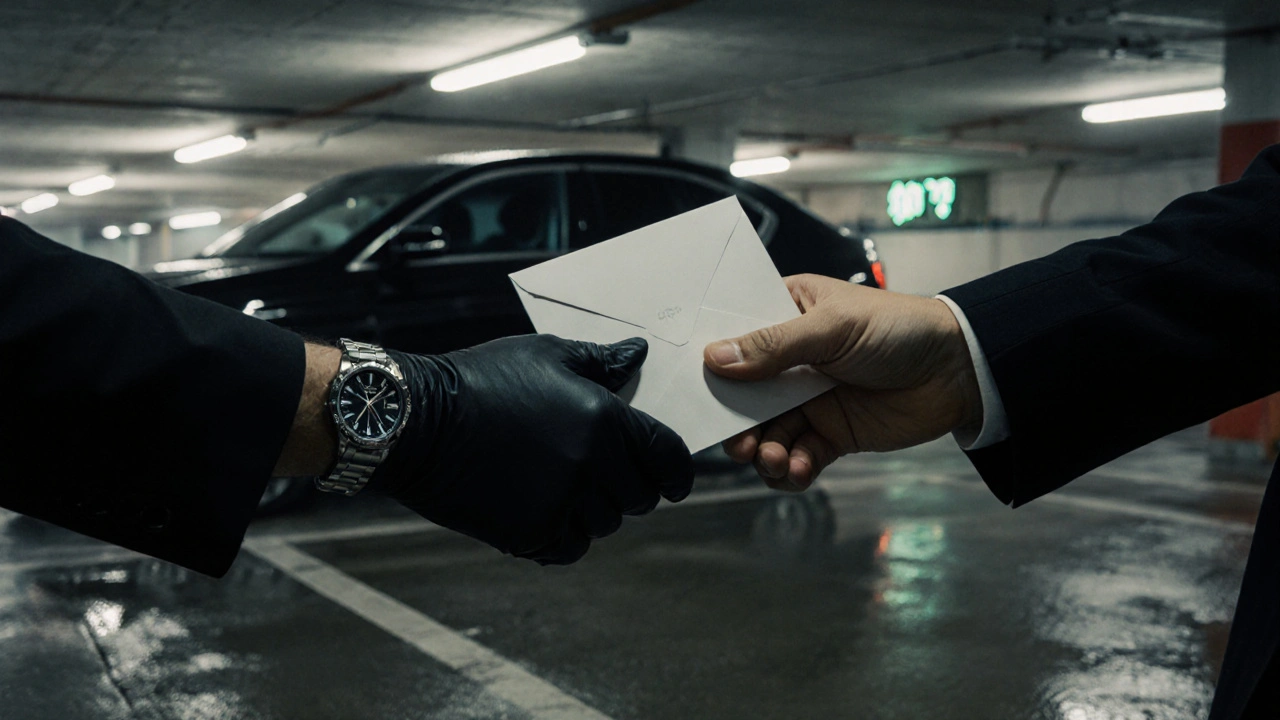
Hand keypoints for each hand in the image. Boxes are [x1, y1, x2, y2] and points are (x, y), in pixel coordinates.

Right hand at [372, 335, 693, 564]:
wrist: (416, 420)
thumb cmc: (480, 378)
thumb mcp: (545, 354)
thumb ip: (601, 361)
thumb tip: (639, 355)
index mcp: (605, 419)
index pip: (668, 458)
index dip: (677, 473)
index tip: (675, 482)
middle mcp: (590, 464)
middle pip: (639, 497)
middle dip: (630, 489)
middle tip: (604, 477)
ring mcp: (560, 501)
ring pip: (605, 524)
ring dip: (594, 511)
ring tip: (562, 488)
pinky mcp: (529, 531)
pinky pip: (570, 547)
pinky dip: (563, 535)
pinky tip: (543, 511)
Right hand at [703, 274, 980, 491]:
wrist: (958, 370)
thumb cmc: (899, 328)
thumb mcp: (832, 328)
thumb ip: (773, 346)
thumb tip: (716, 358)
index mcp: (785, 314)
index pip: (733, 337)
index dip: (711, 363)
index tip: (694, 390)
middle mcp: (789, 359)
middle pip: (742, 395)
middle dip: (735, 423)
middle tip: (739, 442)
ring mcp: (808, 398)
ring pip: (766, 432)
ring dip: (763, 451)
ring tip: (773, 458)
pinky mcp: (830, 433)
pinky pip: (797, 456)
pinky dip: (791, 469)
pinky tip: (798, 469)